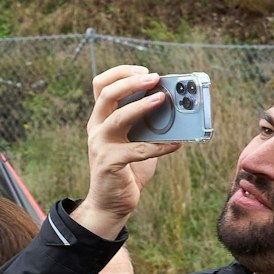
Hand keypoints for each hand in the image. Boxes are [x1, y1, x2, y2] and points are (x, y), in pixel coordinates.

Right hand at [72, 65, 181, 239]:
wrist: (112, 202)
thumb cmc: (127, 169)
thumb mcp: (137, 140)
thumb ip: (148, 124)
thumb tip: (176, 106)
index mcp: (101, 119)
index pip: (101, 85)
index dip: (121, 73)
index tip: (144, 70)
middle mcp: (96, 128)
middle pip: (106, 94)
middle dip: (131, 82)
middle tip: (155, 78)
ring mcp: (100, 145)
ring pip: (117, 117)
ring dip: (142, 106)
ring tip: (163, 99)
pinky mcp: (110, 163)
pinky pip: (138, 150)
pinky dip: (160, 146)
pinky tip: (177, 144)